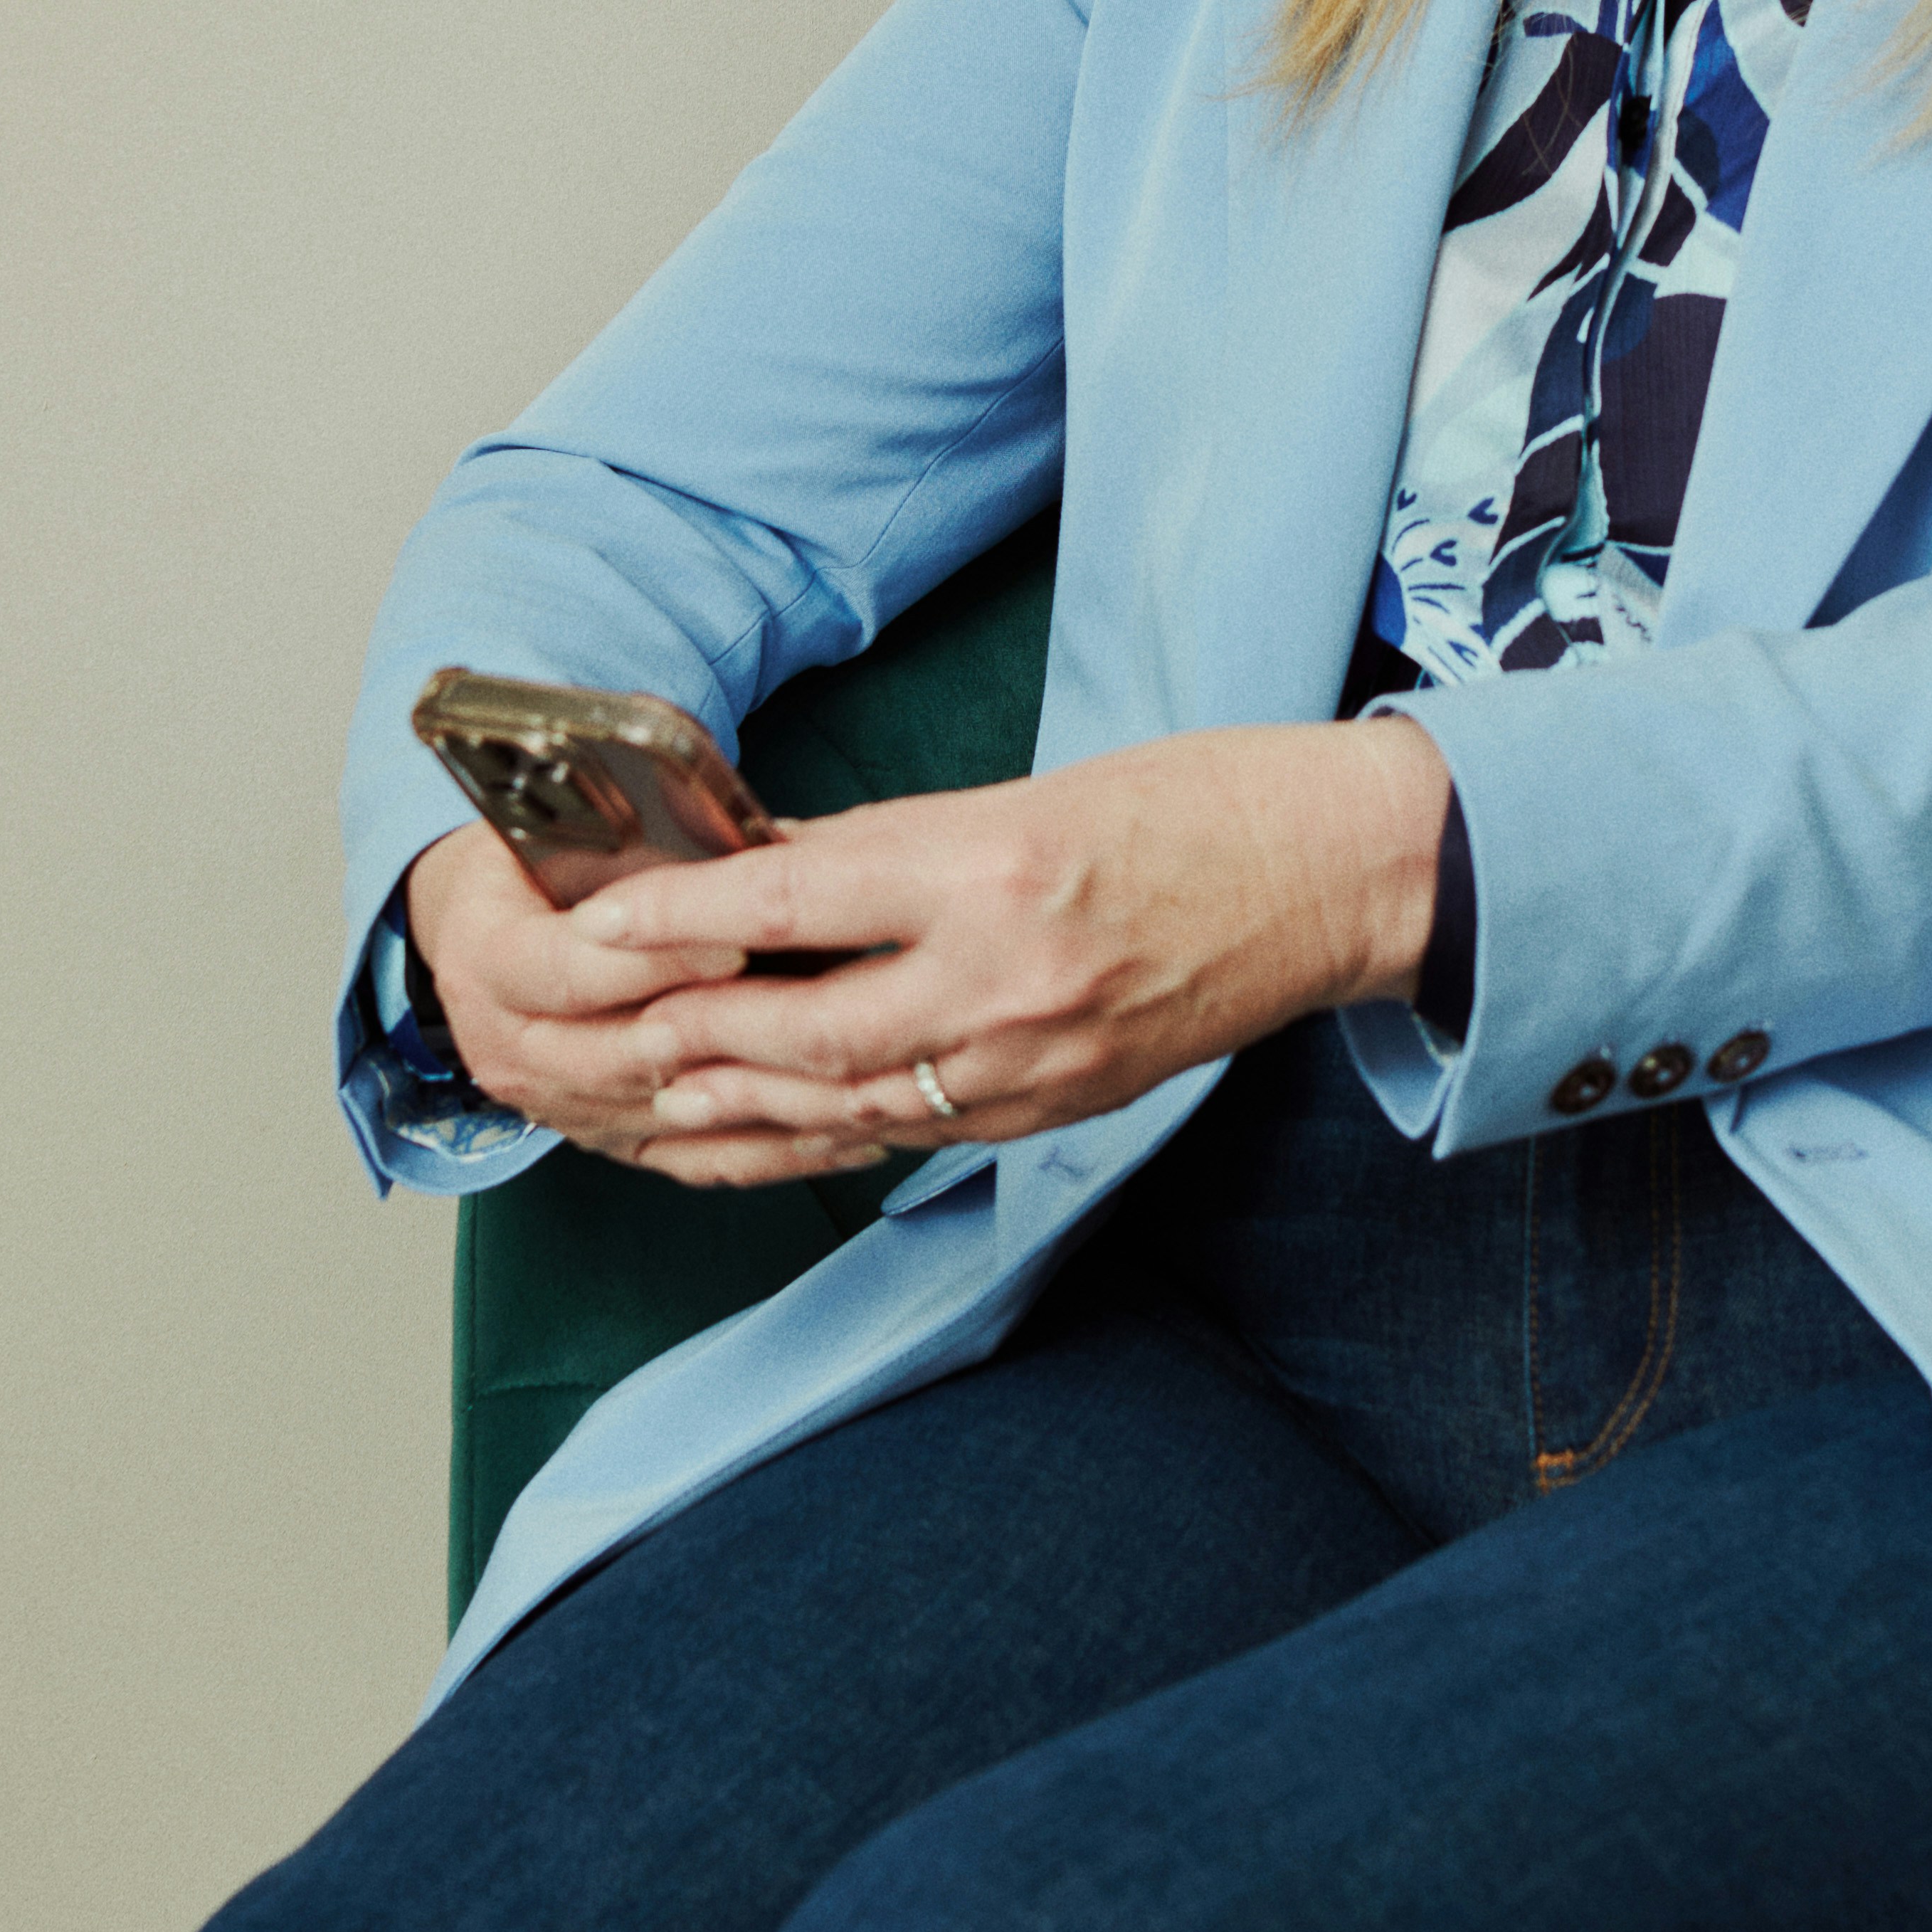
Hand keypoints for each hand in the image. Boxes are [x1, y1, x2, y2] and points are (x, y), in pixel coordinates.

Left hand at [410, 720, 1450, 1190]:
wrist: (1334, 878)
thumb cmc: (1199, 805)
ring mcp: (1034, 1059)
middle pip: (804, 1029)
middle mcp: (1005, 977)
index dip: (683, 916)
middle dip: (689, 1037)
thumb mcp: (1035, 790)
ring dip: (737, 1109)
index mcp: (996, 867)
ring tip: (648, 1103)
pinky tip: (761, 1141)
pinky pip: (910, 1137)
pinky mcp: (1055, 1104)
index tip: (597, 923)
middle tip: (600, 1032)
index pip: (799, 898)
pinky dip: (821, 1141)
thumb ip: (902, 842)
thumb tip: (780, 869)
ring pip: (847, 1104)